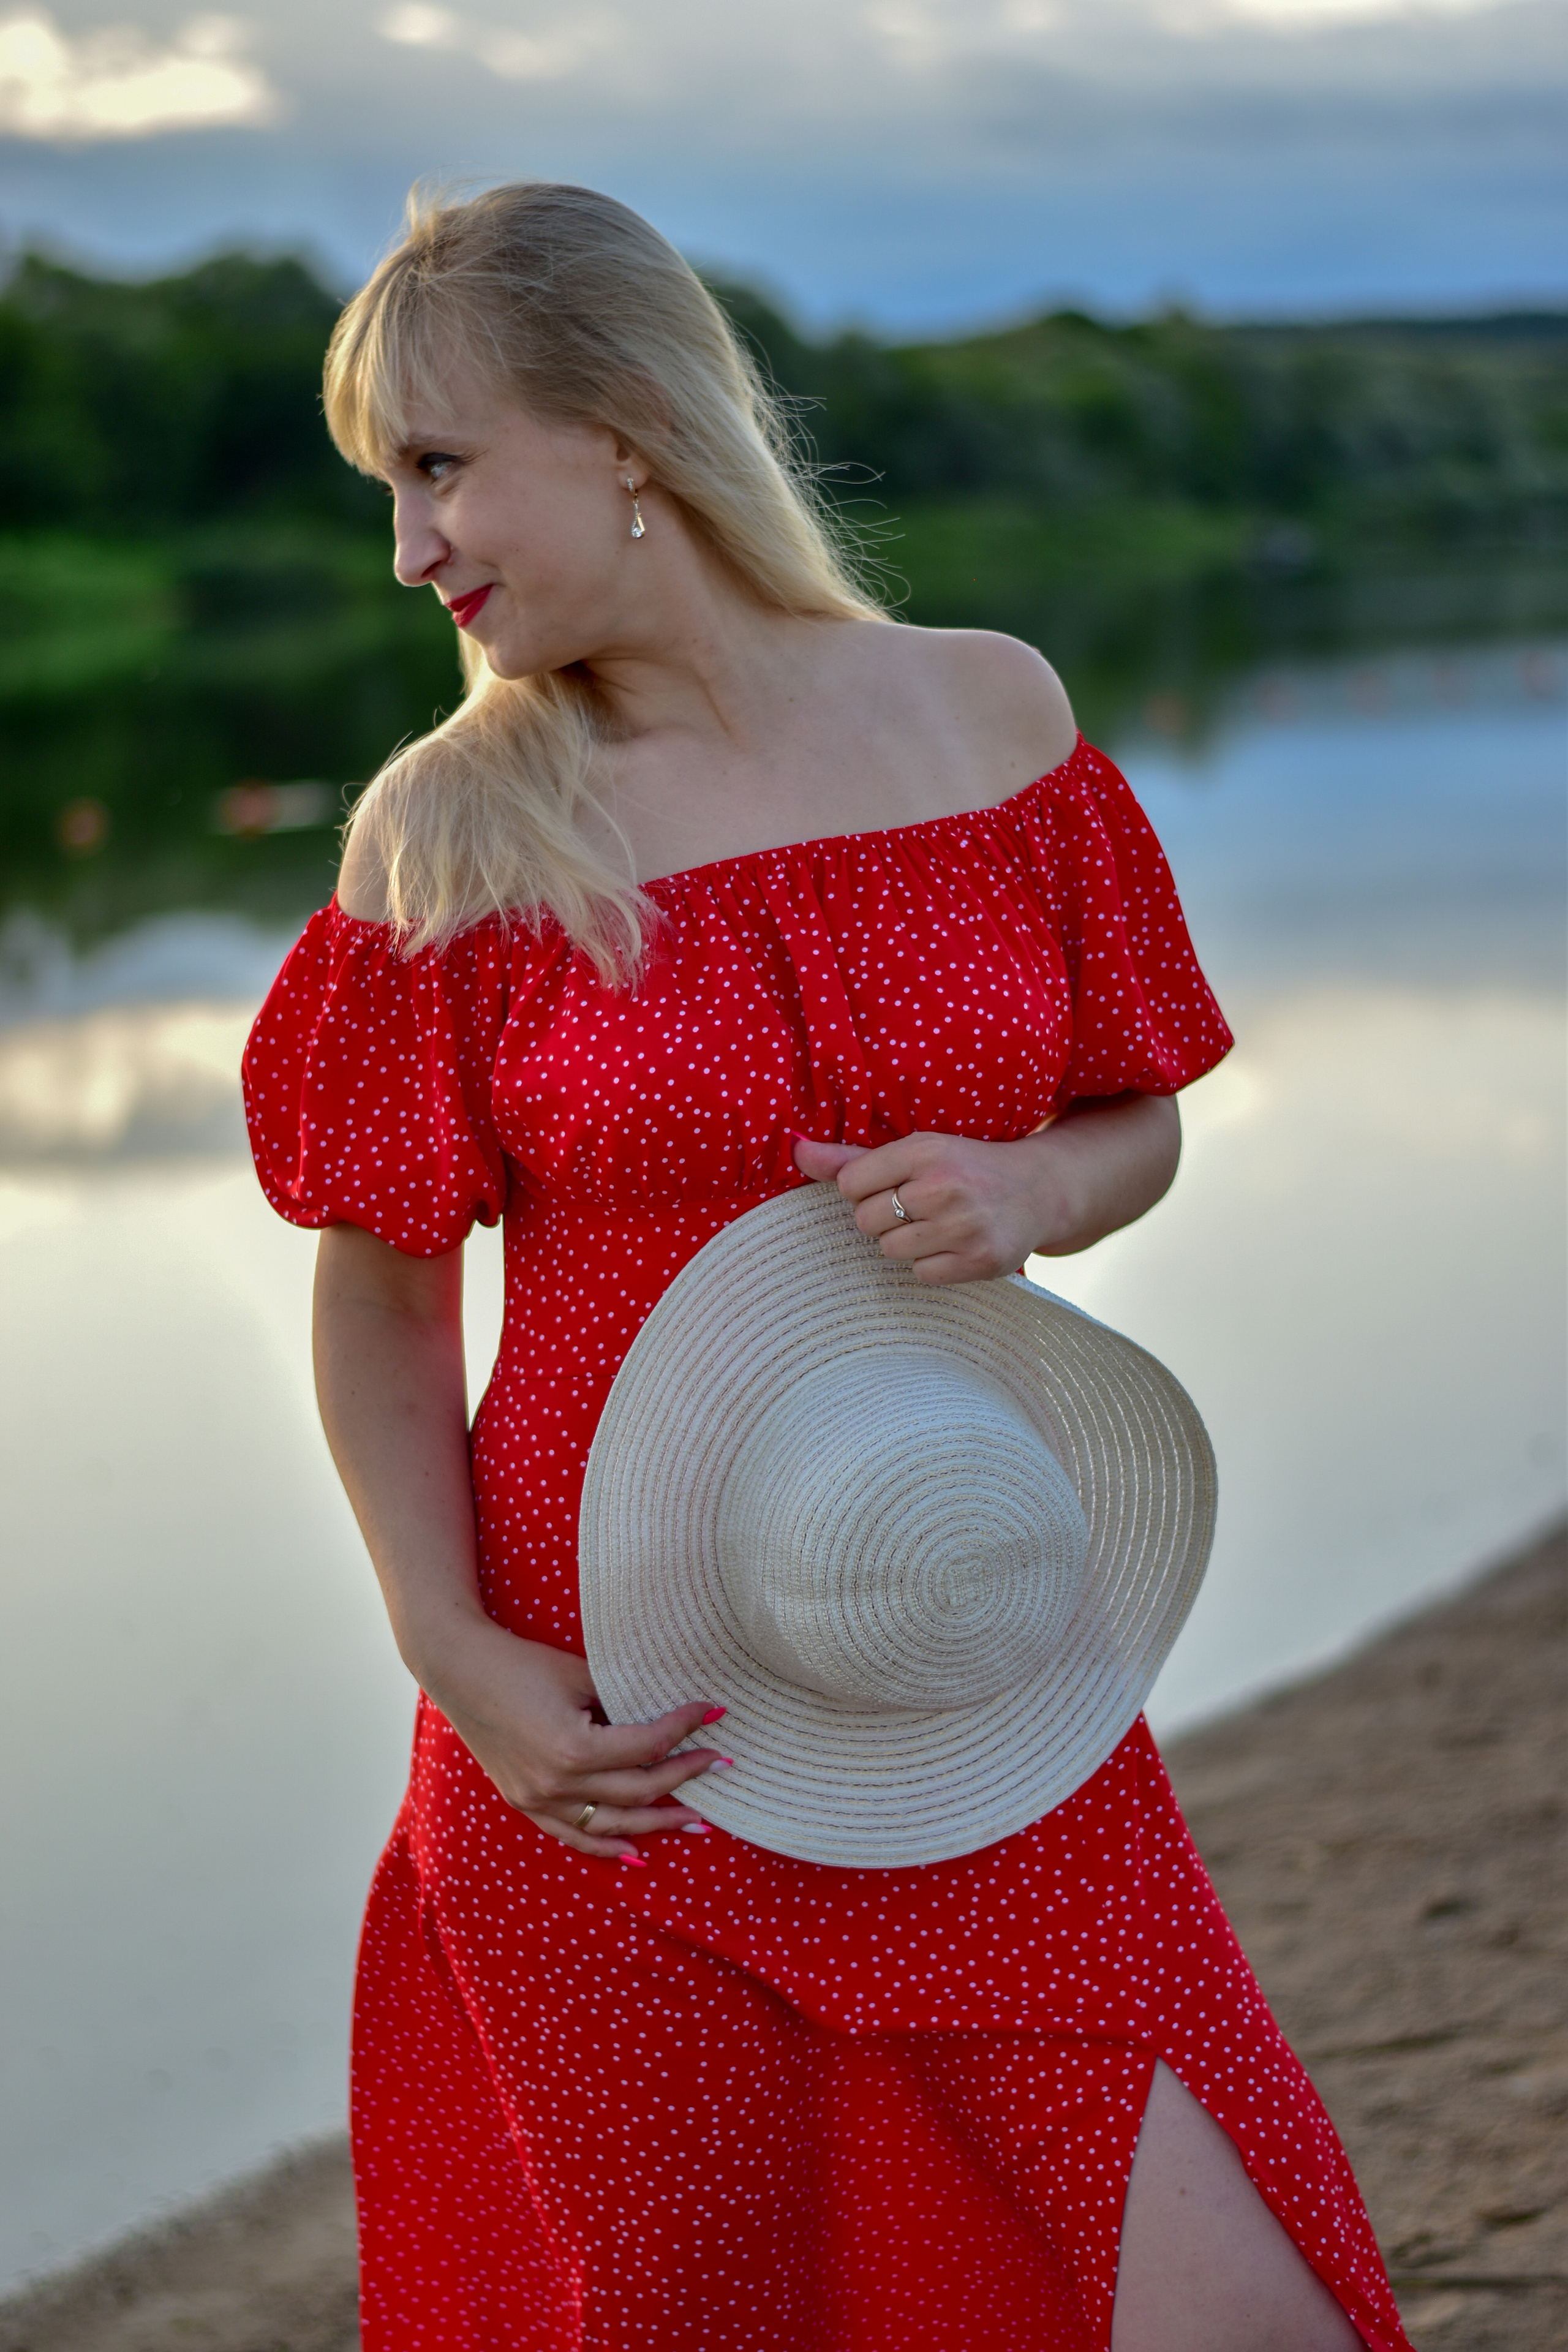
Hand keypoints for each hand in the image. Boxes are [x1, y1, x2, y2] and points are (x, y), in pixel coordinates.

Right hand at [413, 1608, 729, 1863]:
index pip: (647, 1746)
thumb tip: (670, 1717)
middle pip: (638, 1790)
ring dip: (657, 1825)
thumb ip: (622, 1702)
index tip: (714, 1712)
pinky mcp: (525, 1803)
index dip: (685, 1728)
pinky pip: (573, 1836)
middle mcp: (557, 1783)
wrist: (460, 1670)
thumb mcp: (580, 1675)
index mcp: (574, 1748)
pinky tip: (638, 1854)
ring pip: (612, 1825)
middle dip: (685, 1777)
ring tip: (698, 1823)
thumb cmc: (522, 1663)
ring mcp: (538, 1800)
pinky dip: (606, 1847)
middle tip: (721, 1765)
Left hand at [791, 1097, 1179, 1282]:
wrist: (1038, 1191)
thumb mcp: (915, 1151)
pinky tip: (953, 1244)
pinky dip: (931, 1263)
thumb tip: (794, 1150)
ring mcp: (964, 1226)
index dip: (863, 1189)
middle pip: (865, 1221)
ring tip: (937, 1224)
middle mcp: (945, 1186)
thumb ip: (851, 1157)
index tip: (891, 1184)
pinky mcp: (979, 1261)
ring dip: (906, 1241)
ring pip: (890, 1249)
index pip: (850, 1183)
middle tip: (919, 1206)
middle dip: (884, 1216)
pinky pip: (920, 1273)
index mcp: (926, 1149)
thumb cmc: (963, 1168)